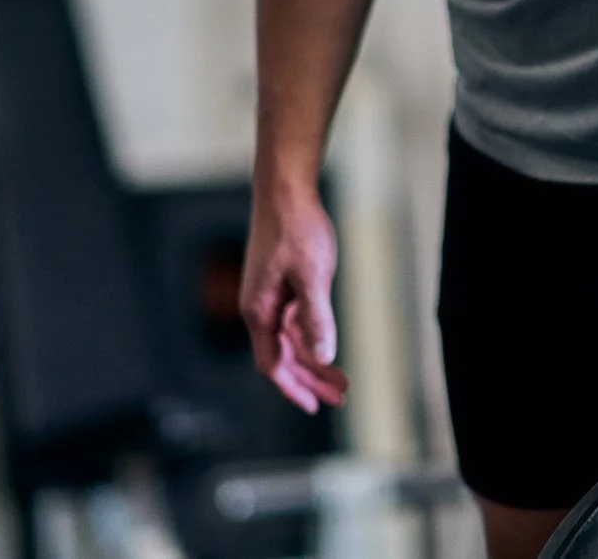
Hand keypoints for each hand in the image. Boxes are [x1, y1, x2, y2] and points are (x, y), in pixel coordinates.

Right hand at [240, 181, 351, 413]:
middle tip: (338, 397)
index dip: (293, 387)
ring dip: (312, 360)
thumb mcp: (312, 275)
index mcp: (259, 311)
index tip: (314, 406)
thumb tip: (323, 357)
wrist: (285, 191)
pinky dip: (309, 336)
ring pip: (289, 340)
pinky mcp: (279, 283)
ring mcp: (268, 295)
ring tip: (339, 378)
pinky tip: (324, 342)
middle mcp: (259, 307)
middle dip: (309, 379)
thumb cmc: (296, 229)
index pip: (273, 364)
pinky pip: (292, 321)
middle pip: (283, 356)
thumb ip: (316, 318)